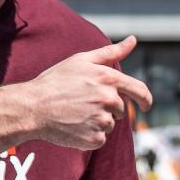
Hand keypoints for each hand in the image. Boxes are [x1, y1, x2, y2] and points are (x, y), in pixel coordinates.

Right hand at [25, 36, 153, 149]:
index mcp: (109, 79)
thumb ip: (111, 52)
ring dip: (97, 122)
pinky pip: (100, 139)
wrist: (32, 107)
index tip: (146, 105)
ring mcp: (102, 121)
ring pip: (109, 125)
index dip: (146, 99)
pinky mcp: (94, 139)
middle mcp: (109, 100)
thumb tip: (133, 40)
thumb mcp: (82, 60)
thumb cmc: (56, 81)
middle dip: (107, 108)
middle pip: (120, 110)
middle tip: (82, 103)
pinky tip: (73, 126)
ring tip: (75, 114)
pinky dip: (90, 135)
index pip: (139, 90)